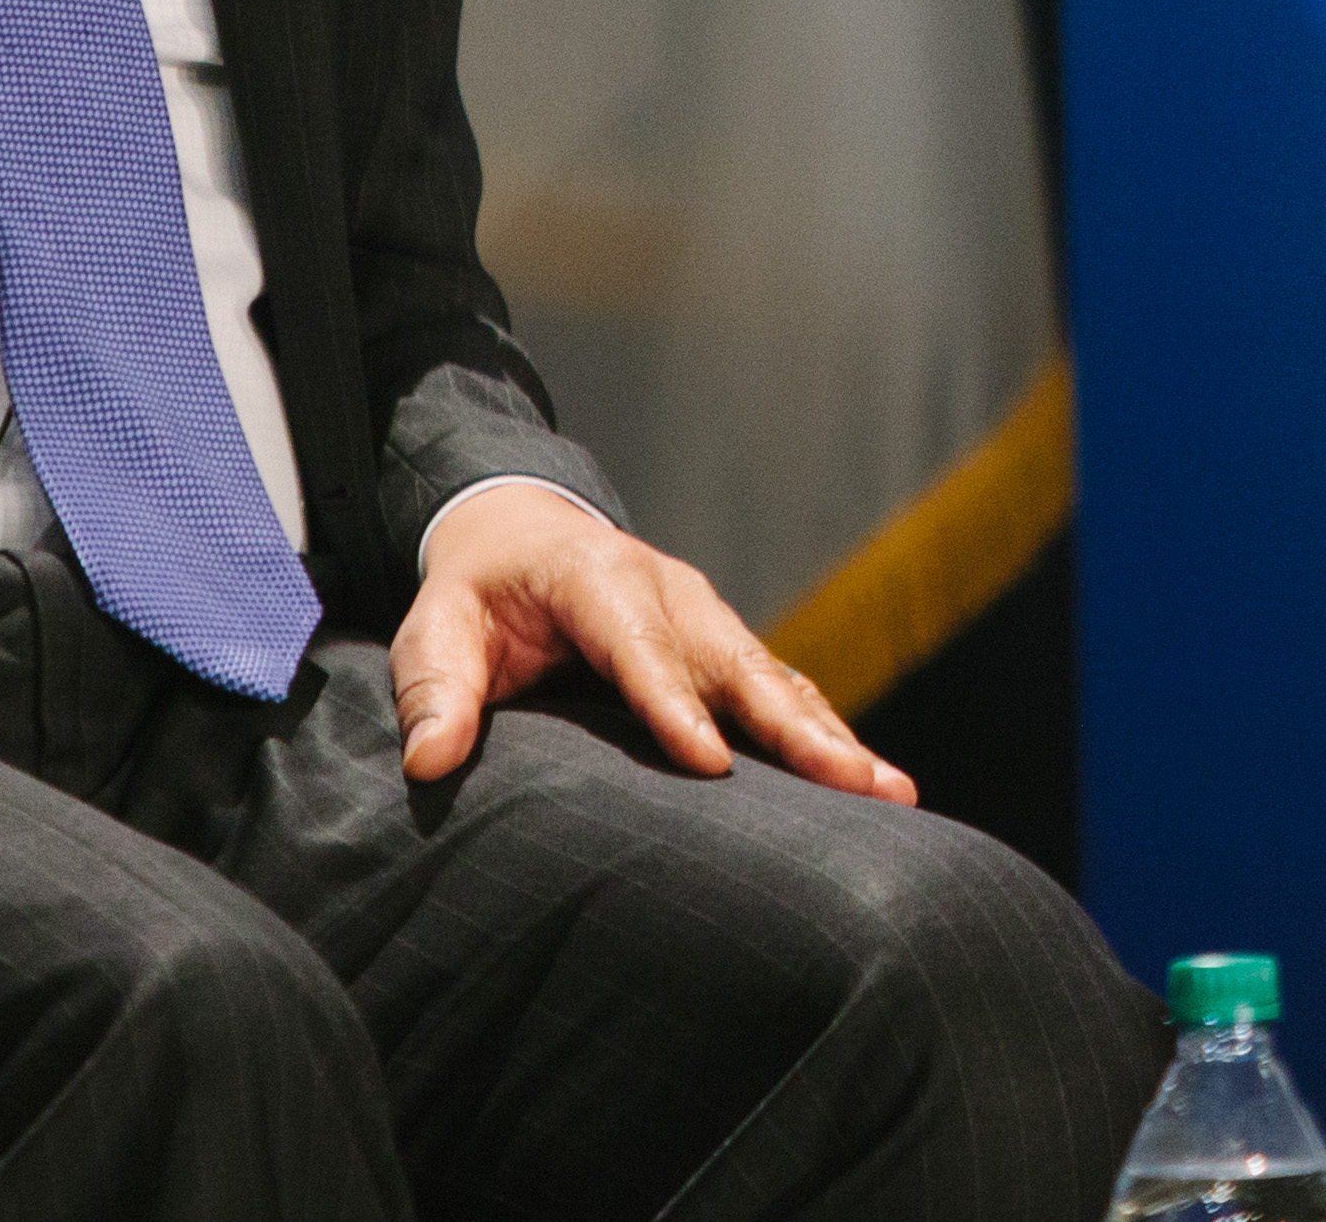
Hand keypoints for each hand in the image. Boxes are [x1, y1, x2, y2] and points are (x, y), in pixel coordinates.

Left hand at [393, 486, 913, 805]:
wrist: (522, 532)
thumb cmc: (476, 593)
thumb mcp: (436, 630)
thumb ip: (434, 692)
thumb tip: (431, 762)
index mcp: (598, 578)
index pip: (640, 647)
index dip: (675, 705)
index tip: (712, 765)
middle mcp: (671, 592)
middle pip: (738, 665)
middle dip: (797, 728)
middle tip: (854, 782)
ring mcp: (707, 617)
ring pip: (776, 681)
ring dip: (833, 737)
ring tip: (894, 792)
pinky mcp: (724, 646)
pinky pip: (781, 691)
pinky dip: (826, 733)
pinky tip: (870, 782)